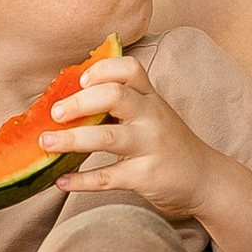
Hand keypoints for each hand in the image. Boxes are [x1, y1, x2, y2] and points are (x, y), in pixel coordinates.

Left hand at [42, 54, 217, 223]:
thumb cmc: (169, 144)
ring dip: (71, 140)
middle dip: (79, 102)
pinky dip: (80, 180)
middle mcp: (151, 117)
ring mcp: (149, 147)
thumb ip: (122, 105)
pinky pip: (107, 177)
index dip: (102, 70)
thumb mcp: (153, 116)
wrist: (206, 179)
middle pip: (115, 96)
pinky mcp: (145, 176)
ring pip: (106, 138)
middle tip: (55, 113)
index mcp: (151, 98)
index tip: (81, 80)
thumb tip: (67, 101)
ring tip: (46, 144)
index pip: (130, 69)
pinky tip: (60, 182)